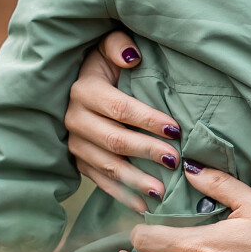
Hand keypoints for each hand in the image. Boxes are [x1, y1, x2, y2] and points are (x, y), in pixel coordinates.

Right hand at [64, 31, 181, 212]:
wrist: (79, 81)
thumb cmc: (105, 63)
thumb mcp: (108, 45)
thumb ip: (118, 45)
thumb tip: (132, 57)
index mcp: (84, 90)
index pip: (119, 108)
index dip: (147, 120)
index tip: (175, 130)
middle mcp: (75, 118)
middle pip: (114, 140)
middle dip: (146, 152)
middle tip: (175, 161)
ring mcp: (75, 143)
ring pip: (107, 165)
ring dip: (135, 180)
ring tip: (161, 191)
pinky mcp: (78, 162)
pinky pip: (100, 181)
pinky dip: (122, 195)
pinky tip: (143, 206)